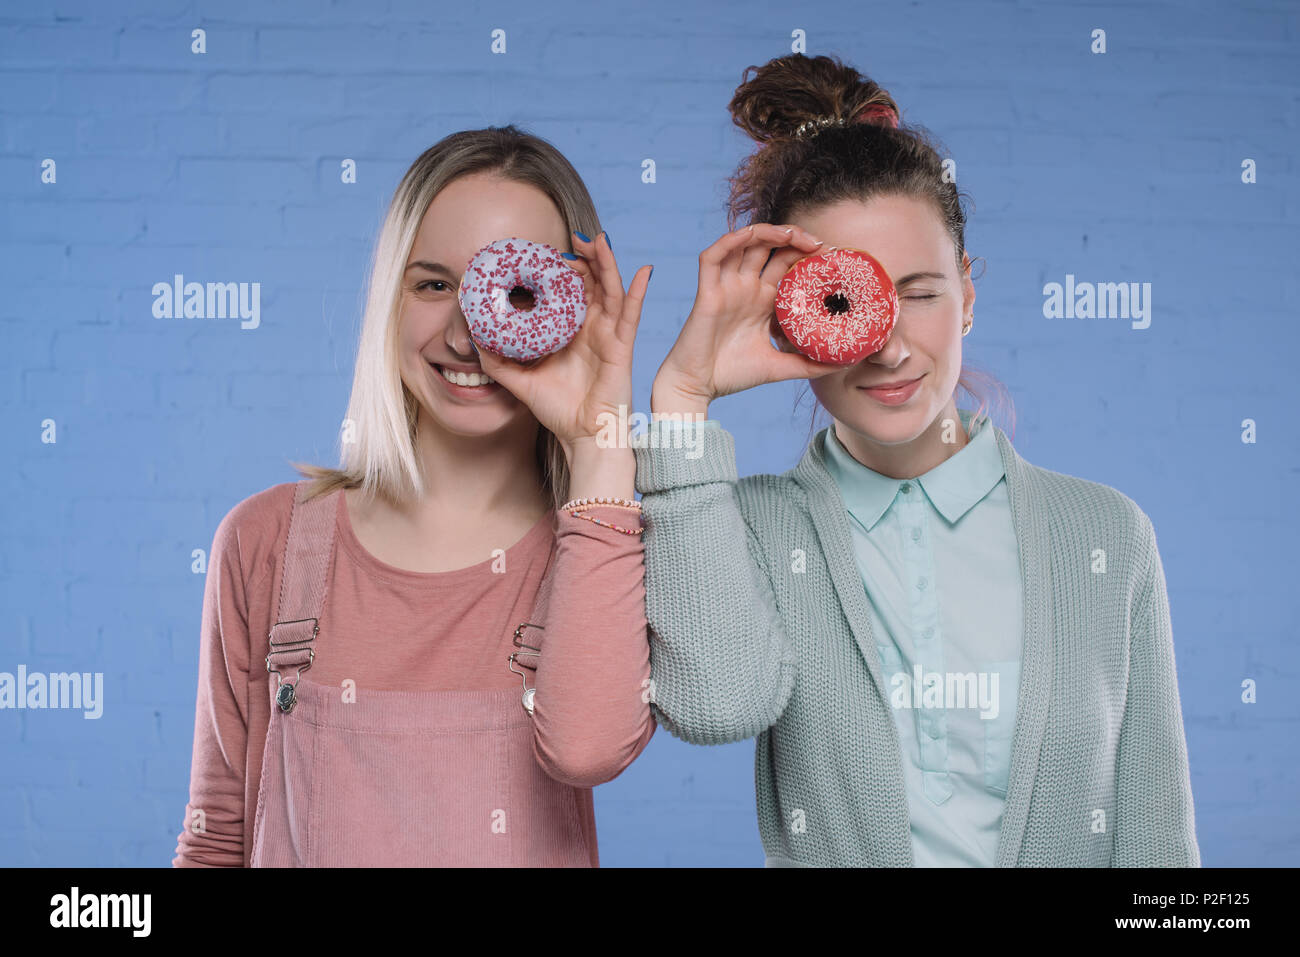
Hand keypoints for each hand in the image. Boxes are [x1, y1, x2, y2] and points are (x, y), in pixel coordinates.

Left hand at [471, 230, 651, 454]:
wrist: (582, 437)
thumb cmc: (559, 411)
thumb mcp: (520, 380)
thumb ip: (498, 360)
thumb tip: (475, 338)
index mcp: (572, 332)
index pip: (568, 292)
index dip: (560, 271)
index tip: (543, 253)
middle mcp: (592, 328)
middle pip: (592, 283)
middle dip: (583, 259)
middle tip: (570, 240)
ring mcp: (609, 335)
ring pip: (611, 289)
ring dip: (606, 263)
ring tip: (598, 240)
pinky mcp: (622, 346)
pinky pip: (631, 314)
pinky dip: (638, 291)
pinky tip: (643, 271)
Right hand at [652, 223, 843, 416]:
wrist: (698, 387)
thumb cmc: (733, 376)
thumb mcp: (780, 367)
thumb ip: (810, 364)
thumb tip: (845, 363)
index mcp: (762, 300)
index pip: (787, 264)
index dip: (807, 255)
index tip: (833, 258)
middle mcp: (745, 287)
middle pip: (770, 247)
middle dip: (794, 238)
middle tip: (819, 245)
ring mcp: (726, 286)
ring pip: (744, 243)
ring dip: (768, 232)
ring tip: (793, 235)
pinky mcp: (706, 291)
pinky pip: (713, 256)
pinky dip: (730, 241)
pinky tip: (751, 236)